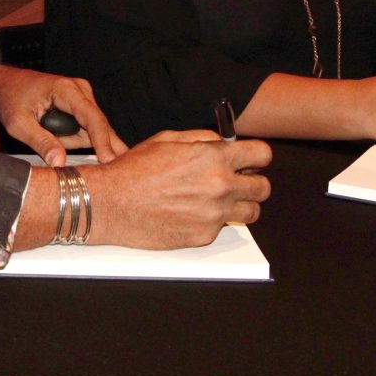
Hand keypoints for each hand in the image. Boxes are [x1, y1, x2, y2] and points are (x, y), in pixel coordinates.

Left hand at [0, 62, 126, 164]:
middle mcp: (80, 90)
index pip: (92, 118)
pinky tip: (51, 132)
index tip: (111, 161)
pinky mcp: (80, 106)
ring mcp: (82, 97)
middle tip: (114, 173)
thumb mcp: (19, 124)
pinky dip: (72, 139)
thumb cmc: (10, 99)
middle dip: (98, 147)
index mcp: (66, 89)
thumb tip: (60, 163)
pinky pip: (84, 130)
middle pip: (99, 126)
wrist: (5, 85)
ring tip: (45, 132)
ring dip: (72, 142)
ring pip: (90, 131)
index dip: (103, 141)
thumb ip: (40, 142)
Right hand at [79, 131, 271, 249]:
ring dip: (241, 204)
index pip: (262, 154)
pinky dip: (215, 220)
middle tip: (238, 180)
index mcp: (213, 158)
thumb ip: (202, 139)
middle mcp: (220, 187)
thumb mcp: (168, 139)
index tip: (252, 158)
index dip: (258, 155)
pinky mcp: (204, 236)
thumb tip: (223, 142)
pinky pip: (223, 227)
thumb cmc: (135, 170)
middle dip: (253, 181)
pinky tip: (193, 211)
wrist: (112, 203)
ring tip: (220, 199)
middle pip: (263, 188)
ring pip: (252, 212)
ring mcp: (214, 215)